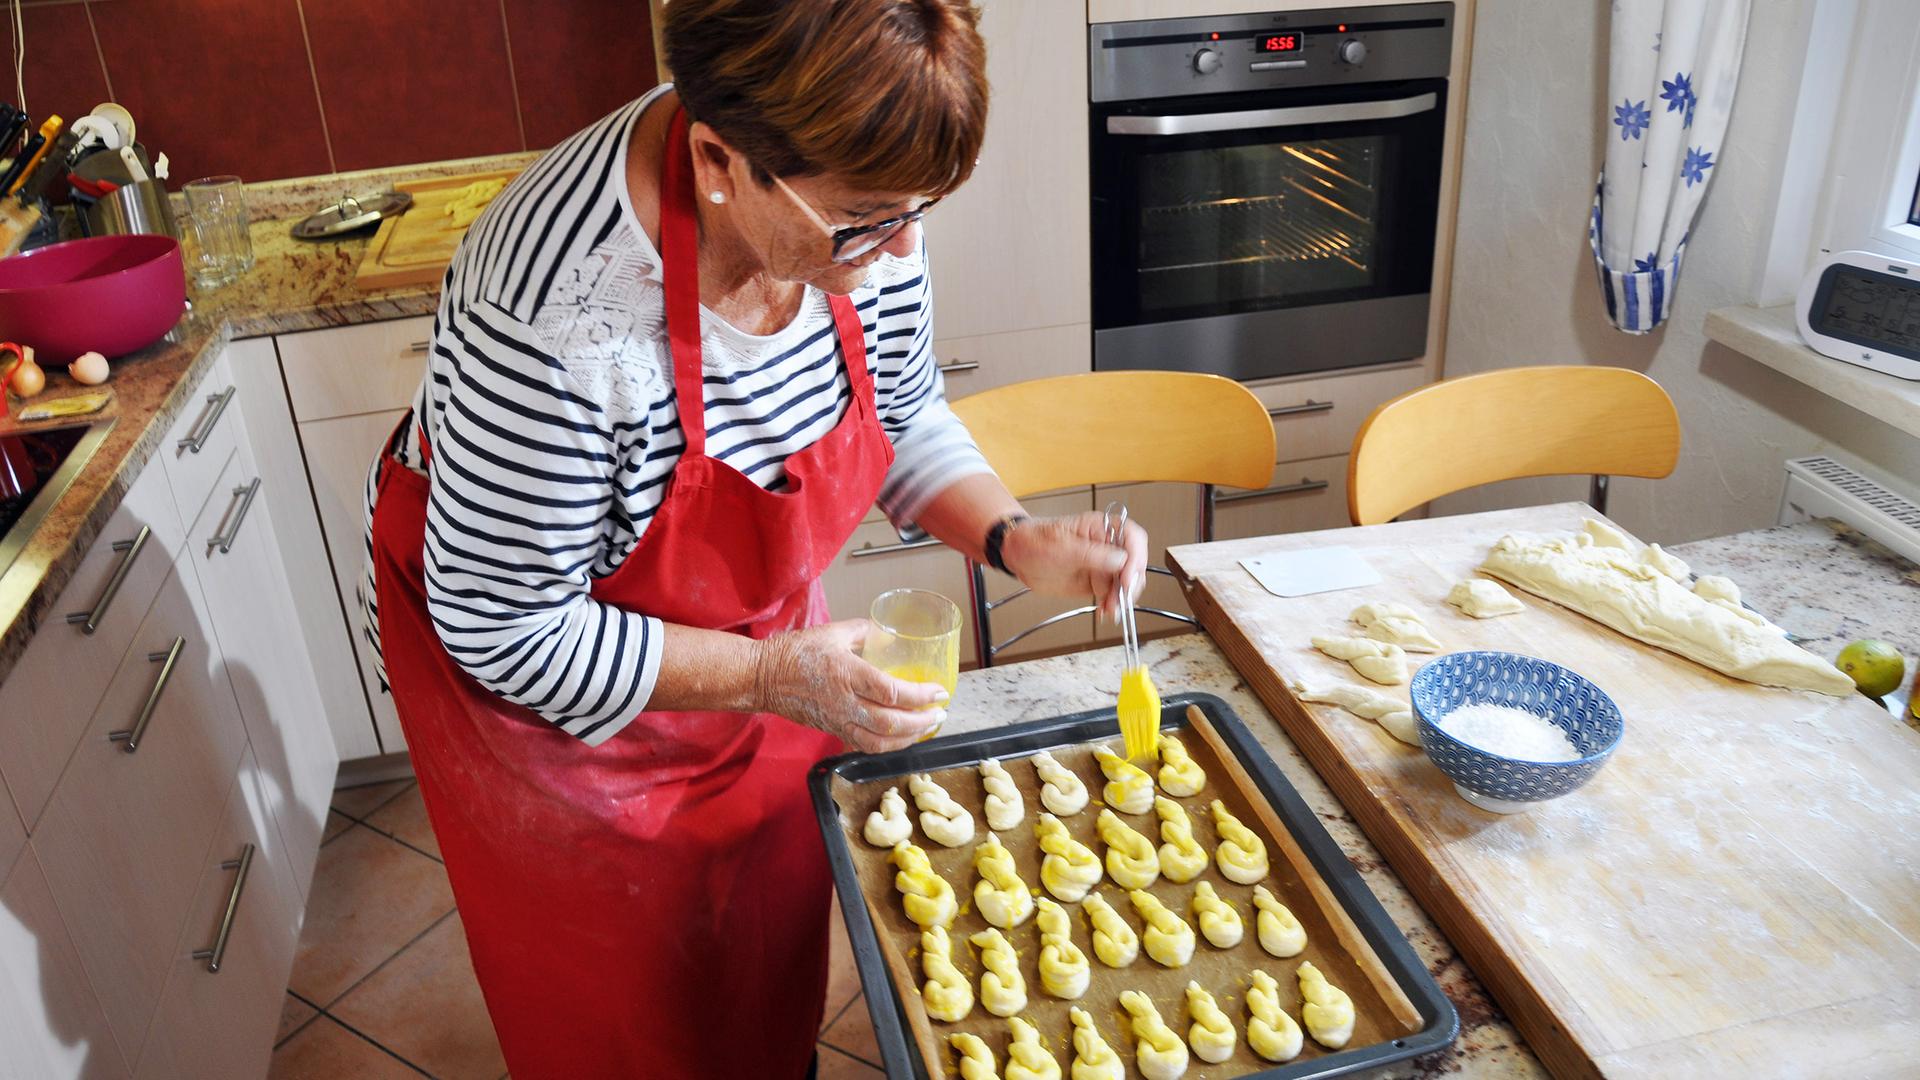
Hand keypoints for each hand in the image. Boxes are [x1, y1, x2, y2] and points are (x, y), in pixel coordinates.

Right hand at [752, 620, 947, 751]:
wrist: (763, 677)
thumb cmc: (796, 652)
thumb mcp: (834, 632)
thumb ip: (866, 631)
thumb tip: (890, 632)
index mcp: (847, 673)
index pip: (892, 692)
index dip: (920, 696)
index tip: (939, 691)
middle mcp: (845, 702)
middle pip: (891, 723)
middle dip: (922, 722)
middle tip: (939, 713)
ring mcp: (838, 720)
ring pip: (880, 742)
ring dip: (908, 738)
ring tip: (926, 728)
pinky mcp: (833, 730)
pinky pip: (865, 745)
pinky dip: (888, 745)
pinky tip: (901, 737)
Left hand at [1002, 512, 1148, 619]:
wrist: (1018, 556)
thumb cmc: (1035, 541)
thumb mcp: (1062, 547)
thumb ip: (1092, 554)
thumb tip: (1121, 560)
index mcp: (1101, 528)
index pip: (1132, 537)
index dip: (1136, 557)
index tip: (1127, 577)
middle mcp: (1106, 546)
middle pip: (1134, 563)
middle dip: (1130, 583)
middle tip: (1120, 599)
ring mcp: (1102, 565)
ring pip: (1125, 583)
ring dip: (1122, 598)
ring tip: (1110, 610)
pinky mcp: (1096, 582)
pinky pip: (1112, 595)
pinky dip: (1112, 605)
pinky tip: (1105, 612)